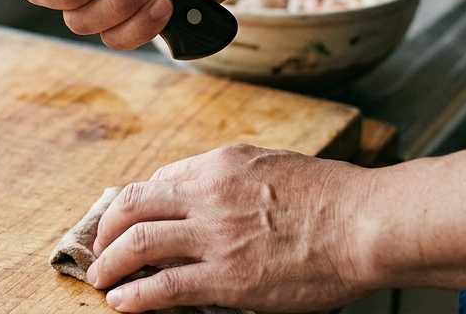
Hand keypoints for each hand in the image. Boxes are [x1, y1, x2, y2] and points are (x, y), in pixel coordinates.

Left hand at [87, 145, 373, 312]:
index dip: (136, 205)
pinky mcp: (227, 279)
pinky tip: (120, 303)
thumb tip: (207, 195)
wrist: (367, 224)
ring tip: (99, 278)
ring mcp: (215, 237)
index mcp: (220, 165)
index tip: (128, 221)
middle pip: (132, 206)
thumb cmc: (335, 198)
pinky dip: (133, 296)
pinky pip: (163, 287)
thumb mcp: (274, 166)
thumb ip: (234, 180)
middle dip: (106, 230)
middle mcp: (208, 195)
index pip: (159, 181)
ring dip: (108, 263)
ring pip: (137, 243)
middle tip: (98, 248)